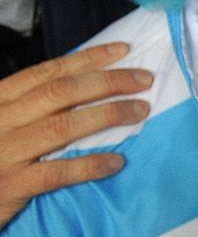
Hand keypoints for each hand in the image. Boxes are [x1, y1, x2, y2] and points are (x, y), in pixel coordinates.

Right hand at [0, 42, 151, 227]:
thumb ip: (28, 107)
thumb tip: (81, 86)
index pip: (46, 72)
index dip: (87, 59)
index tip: (123, 50)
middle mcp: (0, 121)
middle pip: (60, 93)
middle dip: (107, 82)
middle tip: (144, 79)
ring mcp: (5, 153)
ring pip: (62, 127)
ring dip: (107, 116)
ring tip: (141, 111)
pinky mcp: (9, 186)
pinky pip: (56, 173)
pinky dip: (89, 165)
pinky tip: (116, 162)